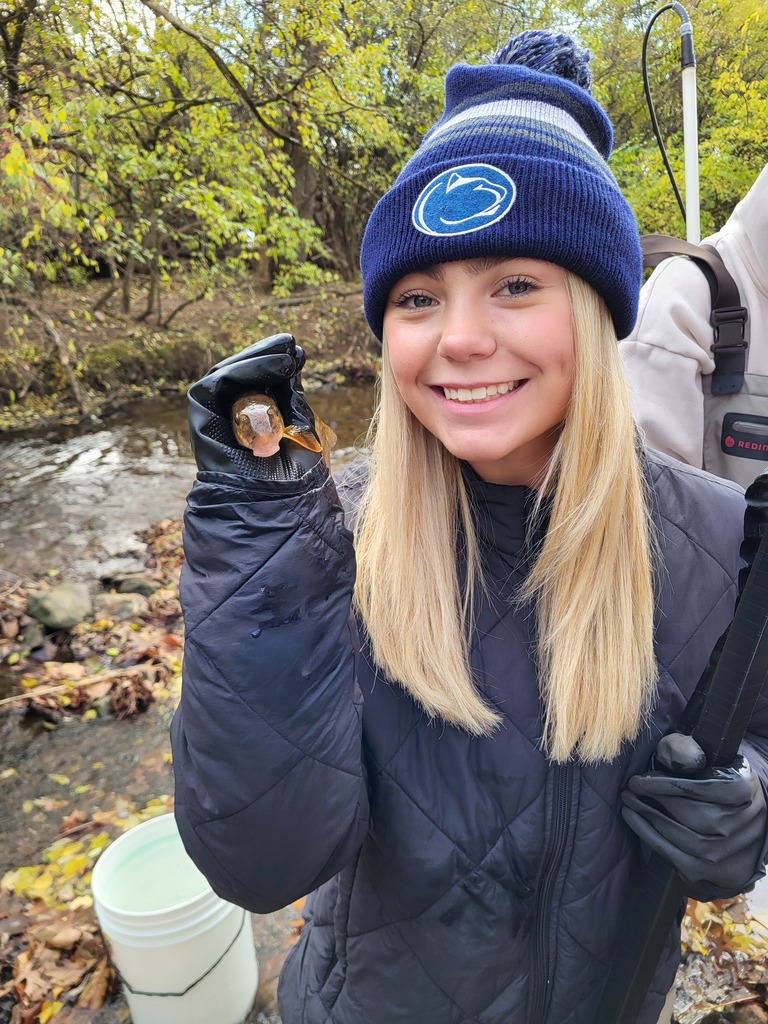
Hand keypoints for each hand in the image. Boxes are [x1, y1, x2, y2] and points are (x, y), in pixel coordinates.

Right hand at [187, 334, 320, 479]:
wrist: (278, 506)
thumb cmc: (294, 478)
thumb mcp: (300, 428)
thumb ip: (292, 397)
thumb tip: (293, 359)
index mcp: (251, 428)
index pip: (257, 387)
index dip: (274, 366)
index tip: (299, 352)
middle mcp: (229, 424)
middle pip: (239, 379)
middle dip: (265, 356)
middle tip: (291, 343)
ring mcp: (214, 423)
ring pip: (225, 377)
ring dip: (257, 359)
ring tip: (286, 352)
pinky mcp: (200, 422)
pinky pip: (214, 386)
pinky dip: (243, 370)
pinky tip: (274, 365)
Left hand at [621, 733, 767, 898]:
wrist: (743, 821)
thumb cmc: (716, 782)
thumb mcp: (709, 758)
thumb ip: (688, 750)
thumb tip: (676, 756)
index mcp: (745, 790)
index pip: (702, 789)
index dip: (665, 785)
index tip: (638, 780)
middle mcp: (745, 825)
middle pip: (695, 816)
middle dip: (655, 802)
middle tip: (629, 791)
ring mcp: (732, 852)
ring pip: (686, 840)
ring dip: (649, 820)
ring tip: (629, 804)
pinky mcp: (717, 873)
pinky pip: (680, 859)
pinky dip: (652, 839)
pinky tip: (635, 821)